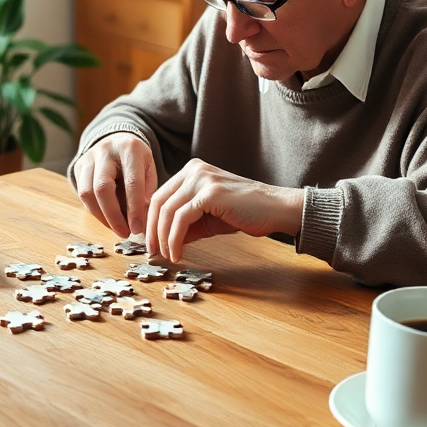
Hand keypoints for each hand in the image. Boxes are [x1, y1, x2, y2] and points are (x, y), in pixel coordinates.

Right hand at [73, 133, 156, 237]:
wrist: (117, 141)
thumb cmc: (137, 161)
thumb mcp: (149, 170)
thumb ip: (147, 192)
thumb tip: (143, 221)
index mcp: (130, 149)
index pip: (132, 183)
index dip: (134, 209)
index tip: (138, 229)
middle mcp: (106, 150)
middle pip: (103, 188)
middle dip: (113, 216)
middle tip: (125, 233)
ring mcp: (89, 157)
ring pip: (87, 193)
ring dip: (102, 217)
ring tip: (117, 229)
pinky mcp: (79, 166)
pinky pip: (82, 194)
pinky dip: (95, 212)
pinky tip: (107, 220)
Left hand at [145, 159, 304, 262]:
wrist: (276, 209)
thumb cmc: (245, 213)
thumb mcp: (208, 218)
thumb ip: (186, 224)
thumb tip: (163, 241)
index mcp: (192, 171)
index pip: (161, 196)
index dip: (151, 221)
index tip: (150, 242)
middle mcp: (194, 170)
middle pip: (159, 202)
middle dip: (152, 231)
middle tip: (153, 252)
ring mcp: (202, 179)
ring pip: (168, 211)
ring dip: (163, 238)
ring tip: (167, 256)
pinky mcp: (210, 193)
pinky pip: (181, 219)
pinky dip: (175, 239)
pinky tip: (177, 253)